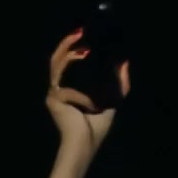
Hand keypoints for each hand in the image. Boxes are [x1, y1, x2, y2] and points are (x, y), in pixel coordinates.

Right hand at [46, 30, 129, 154]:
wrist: (85, 145)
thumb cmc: (96, 128)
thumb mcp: (112, 100)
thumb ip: (119, 83)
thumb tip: (124, 62)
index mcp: (68, 87)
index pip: (65, 62)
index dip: (71, 46)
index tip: (84, 34)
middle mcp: (57, 88)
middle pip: (56, 59)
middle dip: (66, 43)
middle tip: (80, 32)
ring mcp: (53, 93)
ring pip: (56, 66)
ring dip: (69, 55)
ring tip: (83, 48)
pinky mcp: (53, 100)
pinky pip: (68, 90)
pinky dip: (83, 97)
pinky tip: (92, 107)